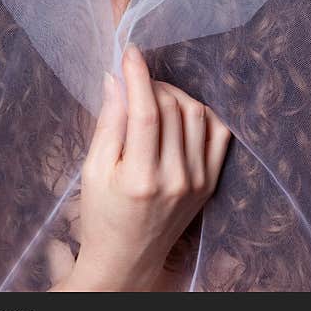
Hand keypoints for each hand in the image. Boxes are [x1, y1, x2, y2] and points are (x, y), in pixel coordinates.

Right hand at [69, 43, 232, 291]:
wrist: (128, 258)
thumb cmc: (103, 214)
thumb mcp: (93, 170)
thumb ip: (108, 122)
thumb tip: (114, 77)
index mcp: (141, 179)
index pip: (146, 112)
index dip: (138, 75)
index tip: (130, 52)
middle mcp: (176, 179)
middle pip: (172, 107)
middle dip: (151, 83)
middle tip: (134, 82)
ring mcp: (198, 181)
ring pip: (196, 113)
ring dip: (174, 94)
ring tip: (153, 97)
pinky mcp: (210, 182)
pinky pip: (218, 132)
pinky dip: (202, 112)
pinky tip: (181, 110)